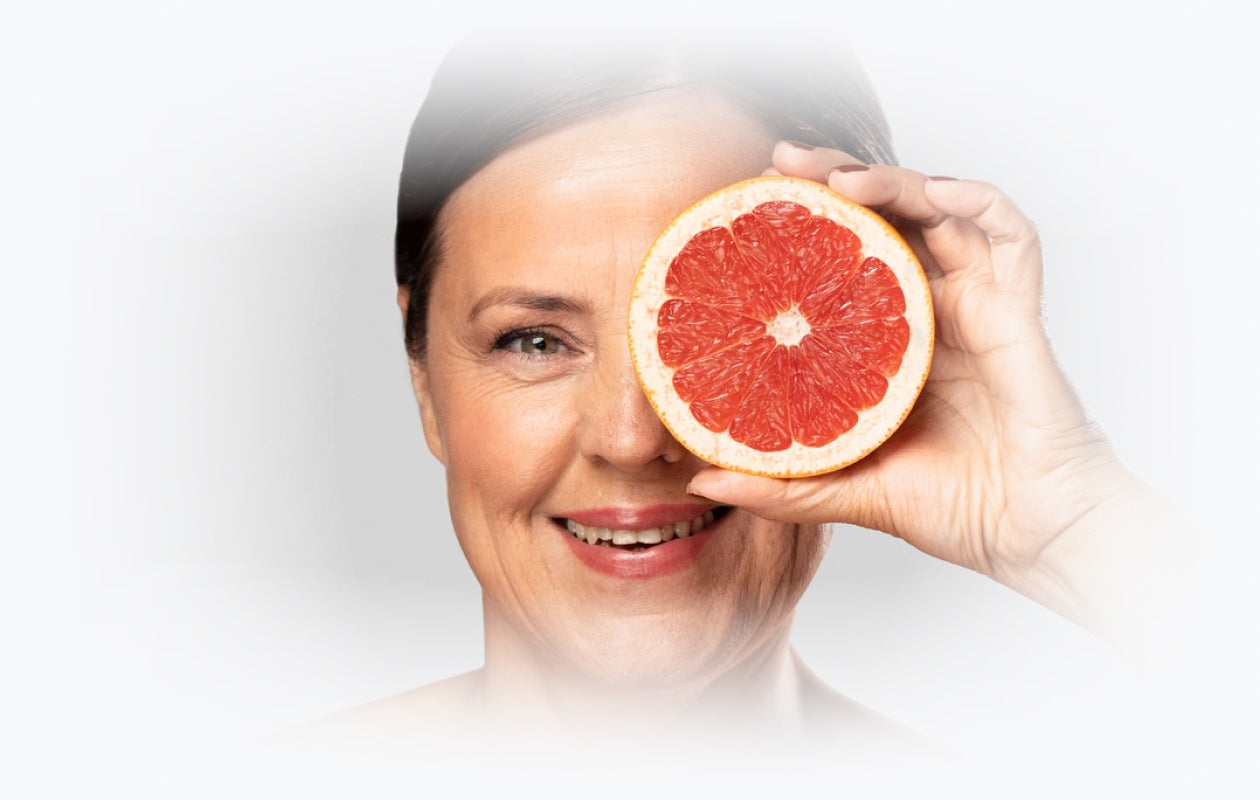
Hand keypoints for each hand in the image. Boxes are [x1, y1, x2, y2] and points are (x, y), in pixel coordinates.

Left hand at [687, 142, 1185, 646]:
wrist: (1028, 536)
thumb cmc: (952, 508)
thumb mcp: (846, 489)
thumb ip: (781, 484)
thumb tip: (703, 482)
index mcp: (891, 340)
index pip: (845, 256)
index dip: (805, 224)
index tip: (749, 204)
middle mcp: (932, 311)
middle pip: (887, 218)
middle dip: (836, 179)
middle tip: (781, 164)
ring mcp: (978, 306)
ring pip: (941, 212)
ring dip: (893, 182)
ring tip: (838, 178)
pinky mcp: (1018, 313)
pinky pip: (1012, 237)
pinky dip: (977, 203)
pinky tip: (934, 194)